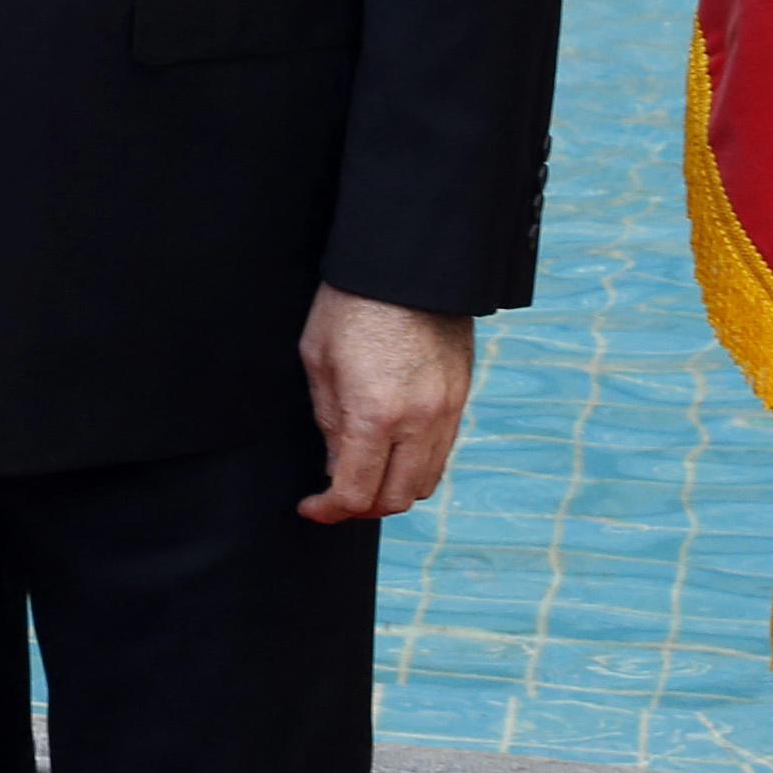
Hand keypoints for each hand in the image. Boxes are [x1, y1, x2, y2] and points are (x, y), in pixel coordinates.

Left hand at [298, 282, 474, 523]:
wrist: (408, 263)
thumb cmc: (350, 303)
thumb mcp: (318, 359)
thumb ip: (328, 421)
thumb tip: (335, 465)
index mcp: (375, 413)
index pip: (356, 492)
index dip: (329, 510)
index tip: (311, 507)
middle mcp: (419, 421)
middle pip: (395, 499)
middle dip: (361, 507)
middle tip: (334, 494)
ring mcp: (447, 410)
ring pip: (424, 482)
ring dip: (392, 489)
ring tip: (364, 472)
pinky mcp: (461, 397)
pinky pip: (441, 453)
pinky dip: (415, 465)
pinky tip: (391, 449)